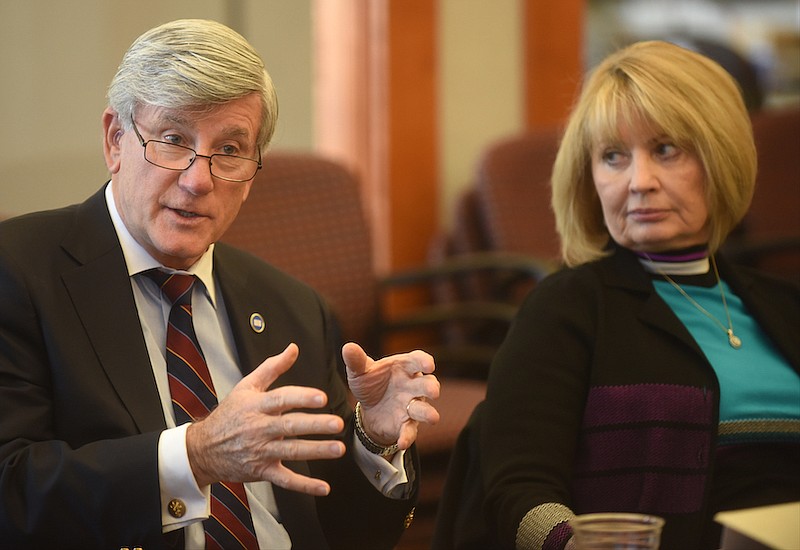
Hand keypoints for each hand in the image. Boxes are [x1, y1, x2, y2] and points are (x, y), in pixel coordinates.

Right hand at [185, 343, 345, 495]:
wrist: (203, 449)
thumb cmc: (229, 415)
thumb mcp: (246, 386)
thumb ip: (272, 367)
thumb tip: (293, 348)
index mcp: (257, 405)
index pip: (282, 399)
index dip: (302, 397)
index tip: (322, 397)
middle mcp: (260, 428)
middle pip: (290, 426)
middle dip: (315, 425)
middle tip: (338, 424)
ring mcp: (261, 451)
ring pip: (292, 451)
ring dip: (316, 451)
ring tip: (338, 449)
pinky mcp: (262, 470)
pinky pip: (285, 480)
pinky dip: (304, 485)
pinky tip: (323, 487)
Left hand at [343, 343, 439, 451]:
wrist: (368, 408)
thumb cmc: (371, 383)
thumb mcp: (360, 372)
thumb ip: (356, 361)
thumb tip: (348, 347)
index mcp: (404, 367)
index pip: (418, 360)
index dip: (425, 361)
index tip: (428, 364)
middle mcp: (413, 386)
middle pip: (428, 384)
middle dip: (431, 388)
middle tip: (433, 391)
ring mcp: (411, 406)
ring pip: (424, 409)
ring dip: (428, 413)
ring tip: (432, 417)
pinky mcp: (406, 424)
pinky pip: (410, 431)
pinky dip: (408, 437)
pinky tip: (402, 442)